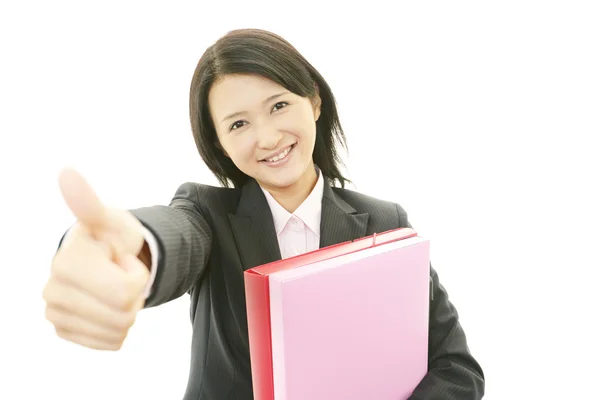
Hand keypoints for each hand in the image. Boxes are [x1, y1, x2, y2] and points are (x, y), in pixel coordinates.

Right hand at [42, 167, 149, 349]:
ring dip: (128, 310)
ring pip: (119, 331)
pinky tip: (108, 305)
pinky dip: (119, 327)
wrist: (106, 259)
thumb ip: (90, 203)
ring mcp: (56, 314)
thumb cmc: (111, 238)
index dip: (135, 274)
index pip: (125, 291)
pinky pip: (111, 343)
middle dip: (134, 293)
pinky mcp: (65, 331)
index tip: (121, 258)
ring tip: (115, 286)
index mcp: (66, 263)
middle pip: (124, 314)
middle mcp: (52, 291)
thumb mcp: (111, 221)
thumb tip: (66, 173)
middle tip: (121, 273)